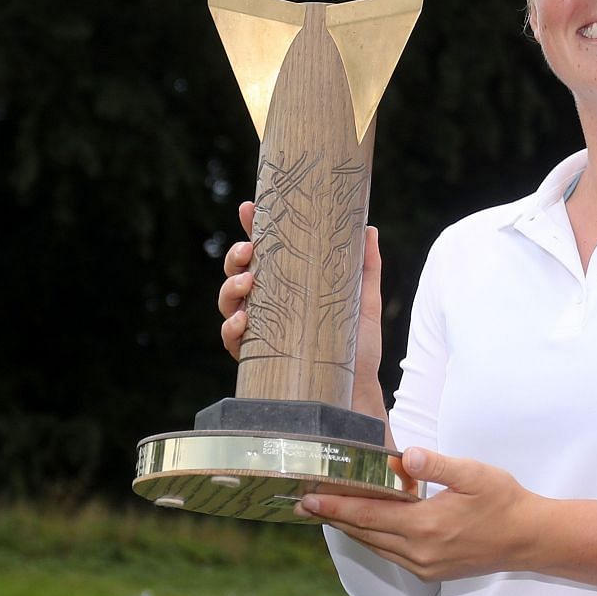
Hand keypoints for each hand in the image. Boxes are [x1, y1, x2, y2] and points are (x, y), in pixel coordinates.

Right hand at [219, 201, 386, 417]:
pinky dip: (231, 327)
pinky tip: (242, 321)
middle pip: (237, 271)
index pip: (264, 250)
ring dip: (230, 287)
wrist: (357, 387)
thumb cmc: (358, 344)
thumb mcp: (364, 301)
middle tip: (248, 249)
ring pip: (227, 300)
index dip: (252, 227)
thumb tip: (369, 228)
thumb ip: (366, 267)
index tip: (248, 208)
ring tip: (248, 281)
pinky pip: (231, 339)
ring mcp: (257, 328)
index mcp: (287, 283)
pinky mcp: (255, 356)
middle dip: (234, 256)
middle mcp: (267, 303)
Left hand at [297, 447, 541, 582]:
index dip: (335, 506)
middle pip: (364, 534)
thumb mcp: (475, 474)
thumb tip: (407, 455)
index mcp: (425, 526)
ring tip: (326, 513)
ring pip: (375, 547)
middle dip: (333, 518)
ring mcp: (424, 565)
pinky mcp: (431, 572)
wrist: (530, 539)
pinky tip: (364, 527)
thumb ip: (438, 465)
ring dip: (350, 530)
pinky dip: (372, 540)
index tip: (308, 498)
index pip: (368, 515)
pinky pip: (391, 555)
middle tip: (303, 504)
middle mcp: (419, 551)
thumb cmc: (504, 501)